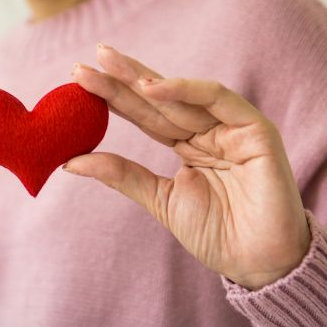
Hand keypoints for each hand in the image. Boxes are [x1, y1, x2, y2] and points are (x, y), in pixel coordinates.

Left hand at [65, 44, 310, 289]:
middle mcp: (207, 130)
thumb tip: (69, 161)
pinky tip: (149, 85)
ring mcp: (230, 127)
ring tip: (105, 63)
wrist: (257, 263)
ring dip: (141, 77)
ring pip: (179, 94)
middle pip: (156, 99)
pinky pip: (217, 99)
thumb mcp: (159, 198)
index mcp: (187, 144)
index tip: (77, 83)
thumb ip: (121, 174)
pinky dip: (184, 89)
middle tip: (80, 67)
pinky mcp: (254, 129)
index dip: (112, 97)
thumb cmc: (215, 234)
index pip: (144, 114)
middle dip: (119, 79)